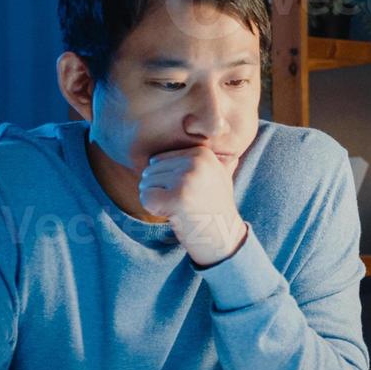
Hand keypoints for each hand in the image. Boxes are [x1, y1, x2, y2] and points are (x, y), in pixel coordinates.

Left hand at [138, 146, 246, 265]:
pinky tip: (173, 215)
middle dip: (160, 190)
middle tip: (183, 204)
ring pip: (146, 184)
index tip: (189, 192)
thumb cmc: (217, 208)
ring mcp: (186, 180)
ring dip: (157, 200)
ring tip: (180, 209)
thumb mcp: (220, 174)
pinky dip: (153, 210)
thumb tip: (218, 131)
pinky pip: (145, 198)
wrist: (225, 238)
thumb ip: (209, 156)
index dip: (166, 180)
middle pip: (150, 170)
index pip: (159, 159)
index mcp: (201, 153)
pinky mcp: (176, 198)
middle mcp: (194, 162)